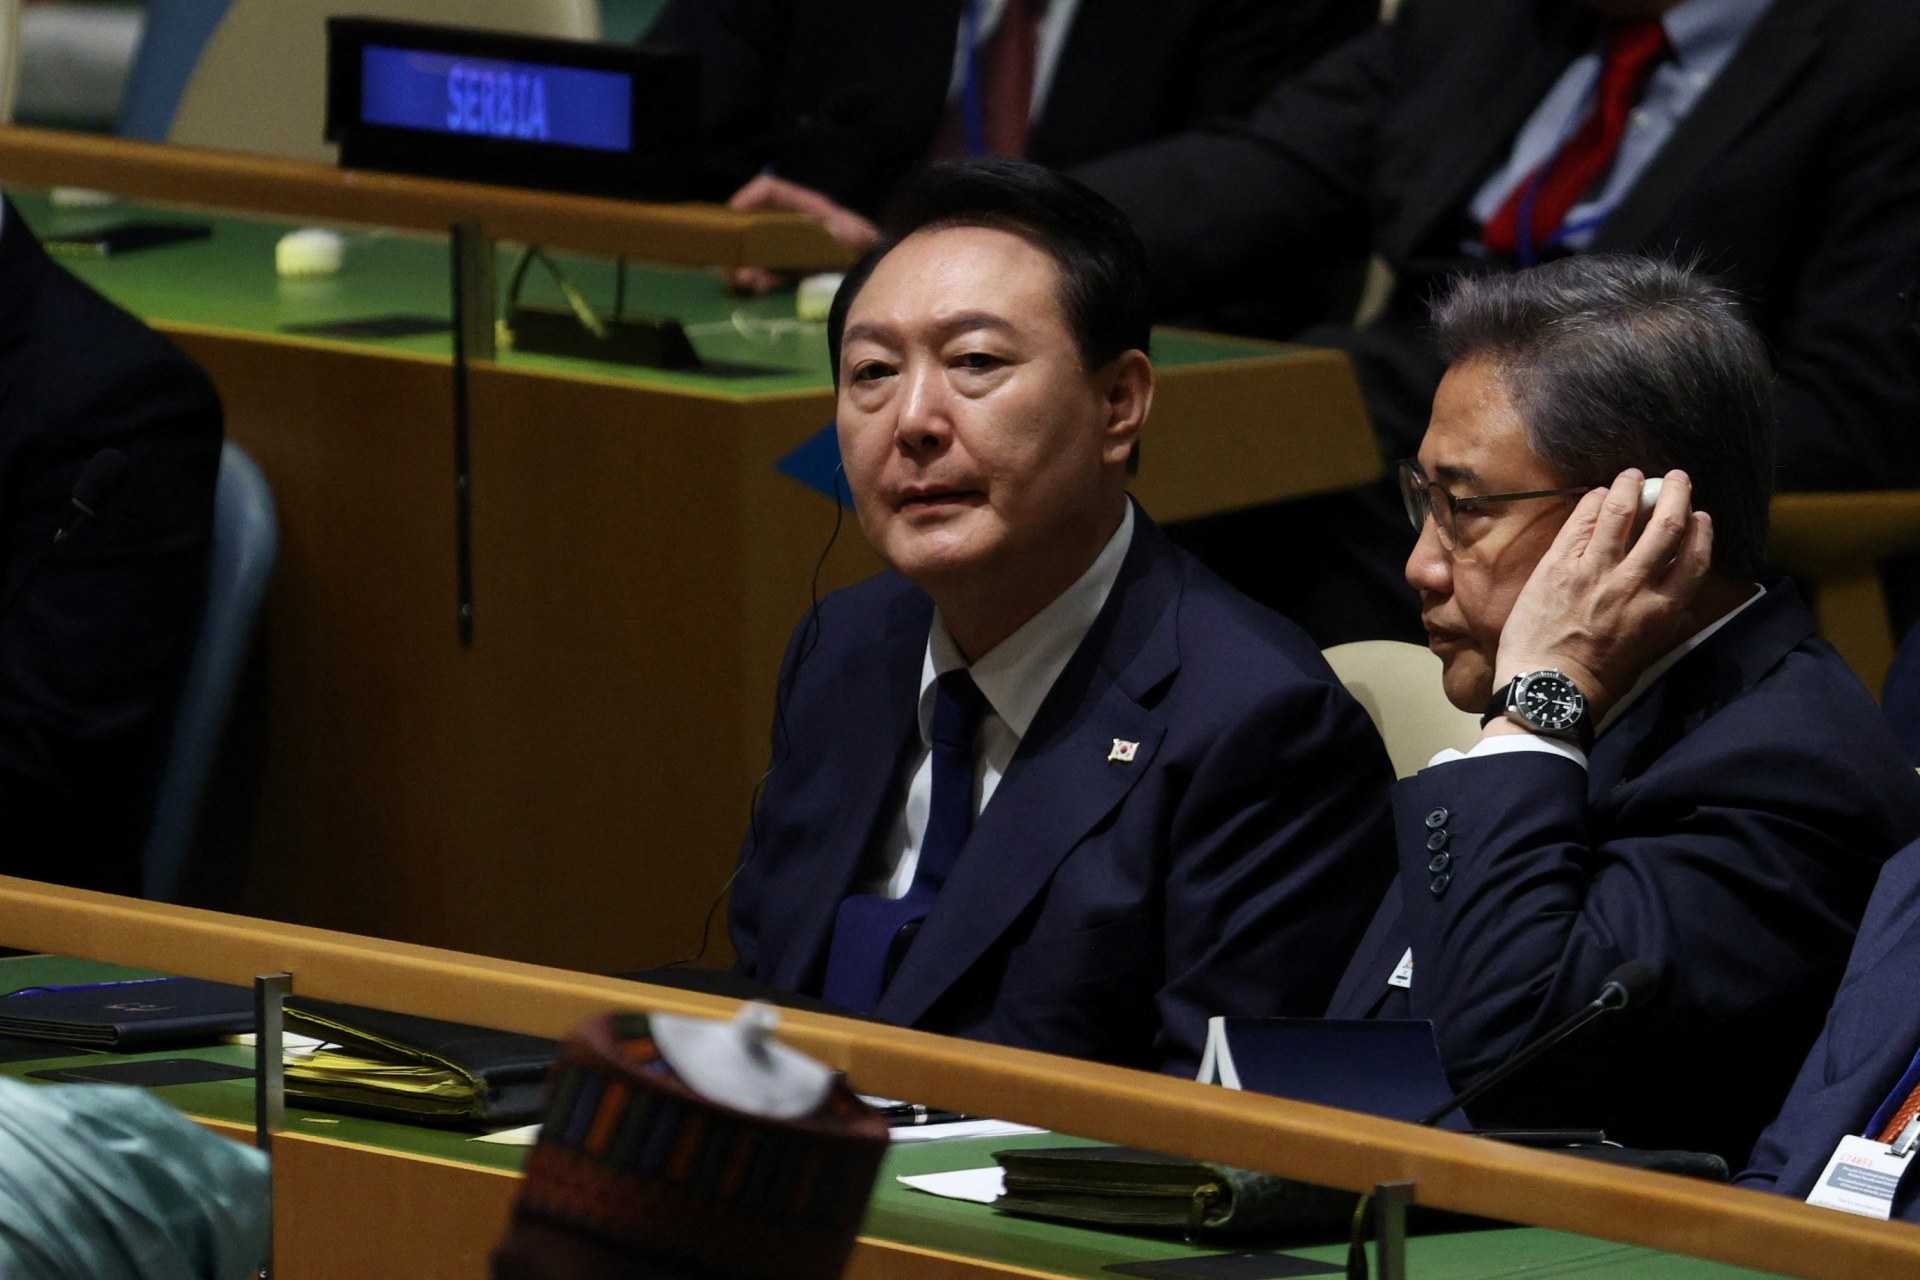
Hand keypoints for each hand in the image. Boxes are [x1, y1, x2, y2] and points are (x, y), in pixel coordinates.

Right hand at [723, 175, 880, 294]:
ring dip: (745, 265)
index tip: (731, 219)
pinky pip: (767, 273)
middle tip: (732, 264)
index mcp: (804, 207)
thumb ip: (835, 230)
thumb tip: (818, 233)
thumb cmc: (866, 246)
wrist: (879, 271)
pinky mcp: (793, 271)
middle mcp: (792, 224)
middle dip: (738, 242)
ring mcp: (790, 248)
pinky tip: (761, 288)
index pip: (767, 190)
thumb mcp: (850, 234)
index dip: (746, 198)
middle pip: (752, 223)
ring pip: (755, 252)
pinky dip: (760, 280)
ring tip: (747, 282)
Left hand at [1493, 469, 1713, 724]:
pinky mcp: (1559, 566)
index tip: (1700, 515)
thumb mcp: (1648, 652)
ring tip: (1633, 475)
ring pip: (1622, 513)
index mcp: (1663, 610)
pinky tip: (1598, 493)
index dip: (1701, 530)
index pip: (1696, 558)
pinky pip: (1582, 522)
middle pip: (1666, 525)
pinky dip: (1594, 501)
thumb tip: (1673, 596)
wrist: (1550, 689)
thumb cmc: (1598, 681)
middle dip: (1675, 494)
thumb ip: (1663, 618)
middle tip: (1676, 479)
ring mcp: (1595, 571)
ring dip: (1630, 486)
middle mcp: (1635, 585)